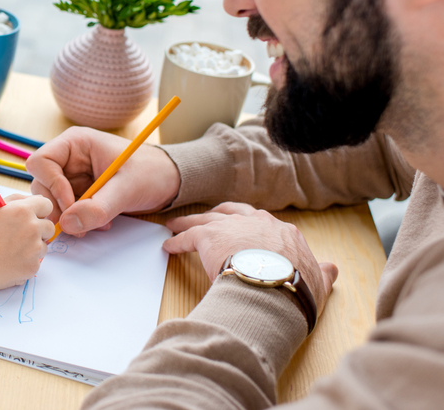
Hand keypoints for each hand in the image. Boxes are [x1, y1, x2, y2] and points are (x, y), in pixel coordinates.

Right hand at [0, 194, 54, 292]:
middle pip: (49, 226)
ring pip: (43, 245)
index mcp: (23, 210)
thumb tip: (35, 200)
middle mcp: (33, 227)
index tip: (32, 216)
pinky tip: (9, 262)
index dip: (39, 211)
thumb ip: (16, 201)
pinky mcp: (33, 267)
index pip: (47, 205)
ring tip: (10, 250)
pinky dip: (26, 262)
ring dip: (32, 247)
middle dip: (38, 230)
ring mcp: (35, 249)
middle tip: (19, 236)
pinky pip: (36, 261)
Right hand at [26, 127, 180, 235]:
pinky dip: (78, 221)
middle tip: (78, 225)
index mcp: (75, 143)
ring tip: (96, 223)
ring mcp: (71, 176)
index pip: (41, 161)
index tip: (71, 205)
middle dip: (58, 207)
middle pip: (41, 184)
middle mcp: (68, 158)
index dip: (51, 185)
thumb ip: (99, 206)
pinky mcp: (78, 193)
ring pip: (51, 201)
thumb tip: (68, 224)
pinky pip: (66, 210)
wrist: (168, 181)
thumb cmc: (151, 172)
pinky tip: (100, 222)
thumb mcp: (127, 188)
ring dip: (69, 218)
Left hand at [164, 202, 337, 315]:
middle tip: (208, 218)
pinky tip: (169, 246)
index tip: (243, 230)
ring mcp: (231, 227)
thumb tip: (331, 268)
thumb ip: (322, 272)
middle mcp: (256, 222)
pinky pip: (188, 237)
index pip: (262, 223)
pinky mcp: (208, 237)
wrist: (276, 287)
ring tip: (176, 226)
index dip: (250, 227)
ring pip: (205, 220)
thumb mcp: (318, 280)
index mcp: (282, 232)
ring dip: (189, 223)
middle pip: (231, 212)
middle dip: (218, 215)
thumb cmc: (297, 288)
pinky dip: (177, 240)